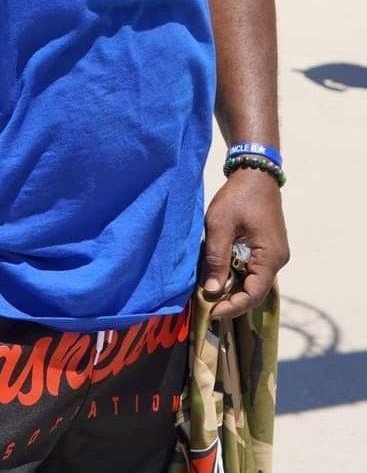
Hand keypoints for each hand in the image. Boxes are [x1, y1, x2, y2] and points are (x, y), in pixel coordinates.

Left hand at [202, 168, 288, 317]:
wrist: (254, 172)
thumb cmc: (237, 197)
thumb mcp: (219, 226)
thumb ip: (216, 260)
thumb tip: (212, 292)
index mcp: (270, 257)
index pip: (254, 294)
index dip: (233, 307)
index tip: (211, 312)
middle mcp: (278, 259)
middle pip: (255, 290)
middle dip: (231, 299)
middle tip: (206, 304)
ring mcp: (275, 253)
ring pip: (254, 280)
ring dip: (233, 286)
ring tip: (210, 291)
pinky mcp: (269, 247)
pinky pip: (254, 268)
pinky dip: (237, 273)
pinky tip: (220, 273)